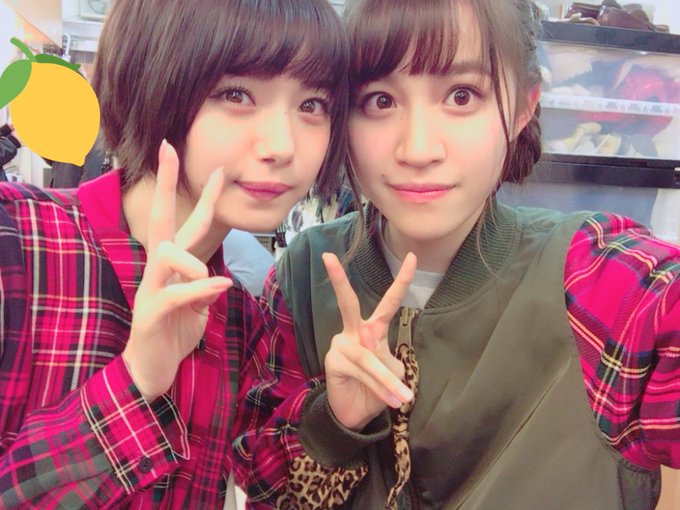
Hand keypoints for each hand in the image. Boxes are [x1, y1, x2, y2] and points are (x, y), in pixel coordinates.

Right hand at [122, 140, 231, 400]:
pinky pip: (175, 296)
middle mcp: (158, 271)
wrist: (150, 371)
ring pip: (165, 256)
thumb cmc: (172, 335)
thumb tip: (216, 279)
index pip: (188, 225)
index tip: (219, 169)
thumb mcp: (196, 309)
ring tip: (212, 276)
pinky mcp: (150, 315)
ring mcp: (150, 291)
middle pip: (161, 220)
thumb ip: (204, 289)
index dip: (204, 199)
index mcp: (172, 268)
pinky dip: (199, 290)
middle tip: (169, 150)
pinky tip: (219, 287)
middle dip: (167, 185)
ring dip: (191, 260)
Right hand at [323, 252, 416, 430]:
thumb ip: (387, 361)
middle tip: (328, 257)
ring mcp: (340, 344)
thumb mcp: (391, 373)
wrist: (357, 414)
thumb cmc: (376, 388)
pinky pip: (362, 372)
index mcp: (372, 329)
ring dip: (388, 380)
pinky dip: (379, 387)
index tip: (413, 257)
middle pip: (346, 302)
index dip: (402, 280)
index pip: (389, 302)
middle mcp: (354, 331)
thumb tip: (377, 351)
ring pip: (369, 357)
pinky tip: (390, 400)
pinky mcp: (333, 361)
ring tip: (404, 397)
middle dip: (337, 280)